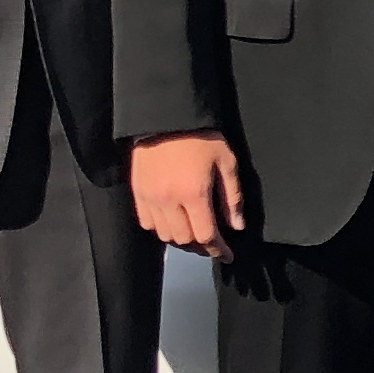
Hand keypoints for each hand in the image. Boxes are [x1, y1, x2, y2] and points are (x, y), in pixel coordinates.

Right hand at [131, 132, 250, 257]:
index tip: (227, 255)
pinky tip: (173, 222)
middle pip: (185, 240)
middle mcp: (169, 201)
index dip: (218, 250)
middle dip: (202, 245)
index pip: (206, 235)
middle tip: (213, 242)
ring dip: (181, 239)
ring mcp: (150, 198)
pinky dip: (161, 228)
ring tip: (194, 233)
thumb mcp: (226, 161)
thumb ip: (232, 196)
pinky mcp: (137, 193)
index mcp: (194, 193)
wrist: (164, 117)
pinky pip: (147, 223)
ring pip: (165, 235)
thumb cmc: (199, 136)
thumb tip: (236, 225)